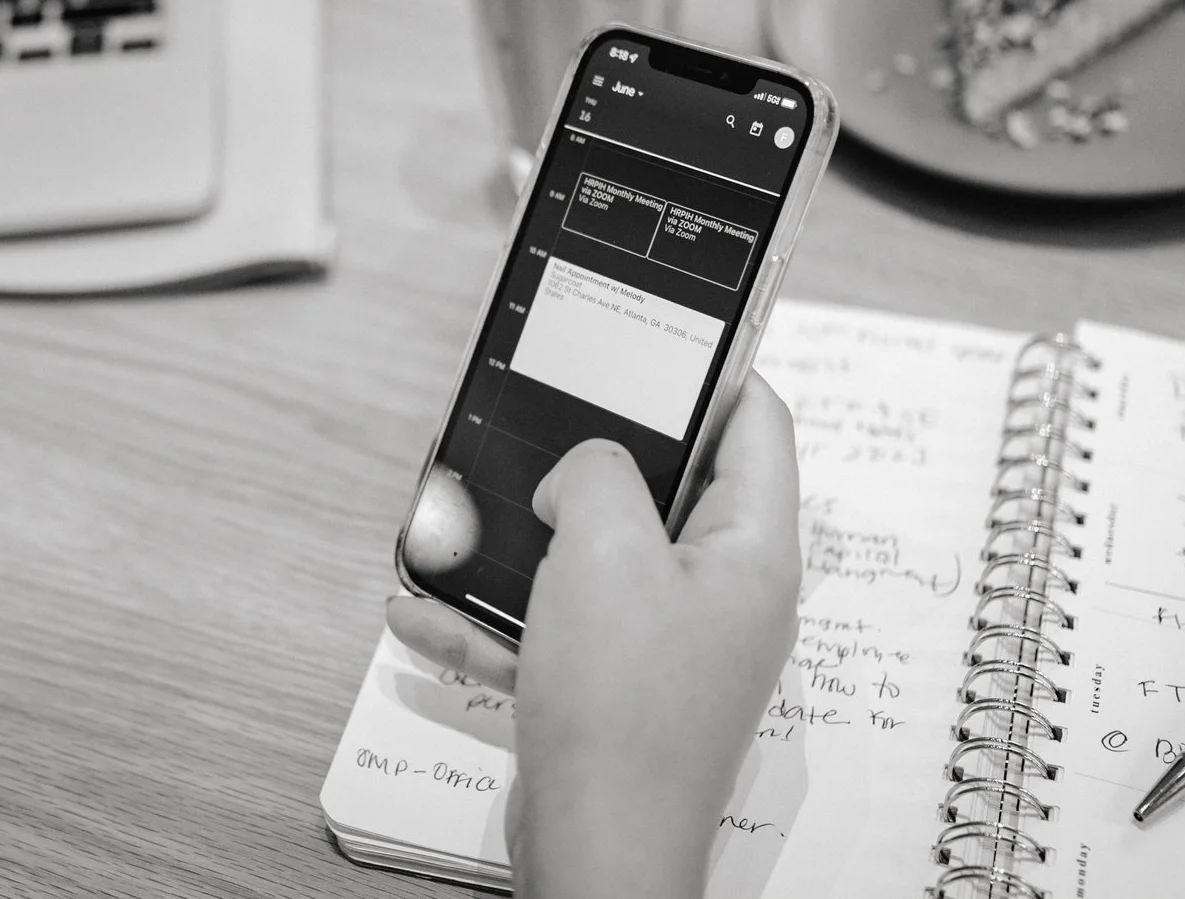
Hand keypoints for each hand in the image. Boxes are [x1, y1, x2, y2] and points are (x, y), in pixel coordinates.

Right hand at [386, 372, 800, 898]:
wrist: (597, 850)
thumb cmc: (623, 710)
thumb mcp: (605, 549)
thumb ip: (598, 474)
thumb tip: (585, 468)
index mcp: (752, 550)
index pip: (758, 425)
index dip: (716, 369)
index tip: (663, 336)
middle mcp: (723, 595)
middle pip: (671, 489)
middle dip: (595, 458)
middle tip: (546, 417)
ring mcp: (672, 647)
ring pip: (599, 561)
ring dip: (529, 542)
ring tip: (467, 516)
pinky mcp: (619, 690)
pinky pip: (555, 629)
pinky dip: (497, 617)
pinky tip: (426, 608)